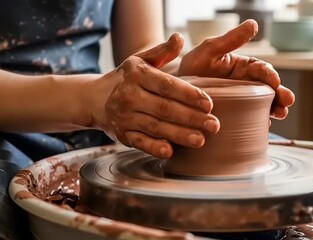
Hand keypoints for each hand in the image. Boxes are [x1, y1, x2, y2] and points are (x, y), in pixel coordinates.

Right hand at [94, 34, 219, 157]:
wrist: (95, 98)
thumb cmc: (128, 78)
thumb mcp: (141, 60)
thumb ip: (163, 51)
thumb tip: (179, 37)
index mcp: (137, 75)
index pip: (167, 85)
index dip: (188, 94)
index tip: (209, 103)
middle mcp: (129, 96)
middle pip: (165, 108)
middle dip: (191, 118)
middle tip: (214, 125)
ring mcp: (124, 117)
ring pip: (156, 127)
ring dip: (179, 135)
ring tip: (201, 140)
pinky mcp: (123, 135)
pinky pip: (140, 143)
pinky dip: (154, 148)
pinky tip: (170, 151)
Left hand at [179, 20, 294, 118]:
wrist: (173, 91)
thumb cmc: (191, 67)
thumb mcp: (209, 50)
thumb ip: (230, 40)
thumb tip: (254, 24)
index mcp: (241, 67)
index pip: (260, 69)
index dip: (270, 74)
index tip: (275, 81)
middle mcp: (244, 85)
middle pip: (267, 89)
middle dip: (279, 95)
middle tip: (286, 103)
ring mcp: (240, 103)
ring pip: (263, 105)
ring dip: (274, 109)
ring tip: (280, 114)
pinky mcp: (234, 117)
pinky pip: (249, 119)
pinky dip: (259, 122)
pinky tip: (264, 126)